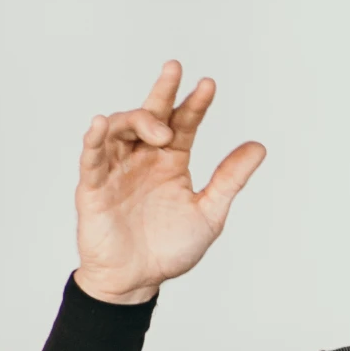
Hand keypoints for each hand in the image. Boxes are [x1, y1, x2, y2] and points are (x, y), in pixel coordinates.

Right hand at [73, 60, 265, 302]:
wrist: (138, 281)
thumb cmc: (170, 248)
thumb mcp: (209, 212)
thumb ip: (230, 179)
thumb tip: (258, 146)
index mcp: (171, 163)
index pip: (184, 125)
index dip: (194, 105)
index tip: (208, 85)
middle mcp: (143, 159)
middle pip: (150, 116)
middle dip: (162, 92)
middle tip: (175, 69)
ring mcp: (117, 170)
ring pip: (120, 129)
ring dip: (138, 120)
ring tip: (158, 128)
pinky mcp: (93, 188)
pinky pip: (91, 158)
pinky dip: (94, 140)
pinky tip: (100, 124)